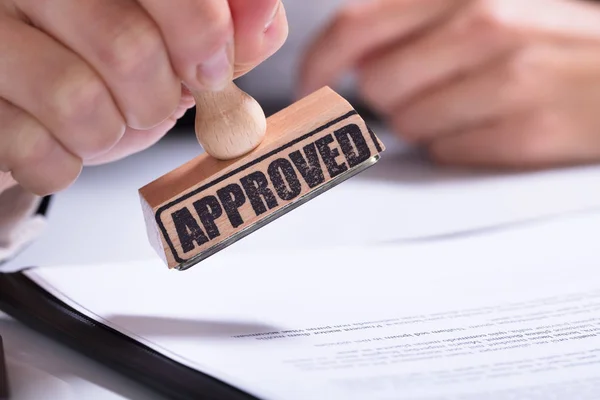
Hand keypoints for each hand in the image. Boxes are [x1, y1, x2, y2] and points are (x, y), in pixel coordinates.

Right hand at [0, 0, 287, 195]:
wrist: (38, 111)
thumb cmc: (114, 72)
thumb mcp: (181, 45)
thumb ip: (232, 25)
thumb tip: (262, 11)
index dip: (202, 31)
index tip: (211, 70)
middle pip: (128, 47)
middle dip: (158, 98)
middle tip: (153, 102)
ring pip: (77, 101)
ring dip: (110, 132)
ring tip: (102, 119)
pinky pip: (34, 150)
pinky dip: (65, 162)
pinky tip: (59, 141)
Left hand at [299, 0, 599, 169]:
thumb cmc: (547, 41)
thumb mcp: (484, 7)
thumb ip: (412, 23)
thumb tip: (351, 54)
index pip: (356, 25)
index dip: (319, 61)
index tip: (308, 85)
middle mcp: (483, 24)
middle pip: (378, 85)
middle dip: (392, 95)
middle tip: (435, 84)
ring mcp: (507, 79)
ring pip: (408, 124)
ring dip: (427, 121)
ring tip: (474, 101)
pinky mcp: (524, 132)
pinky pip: (446, 151)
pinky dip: (458, 143)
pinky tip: (495, 122)